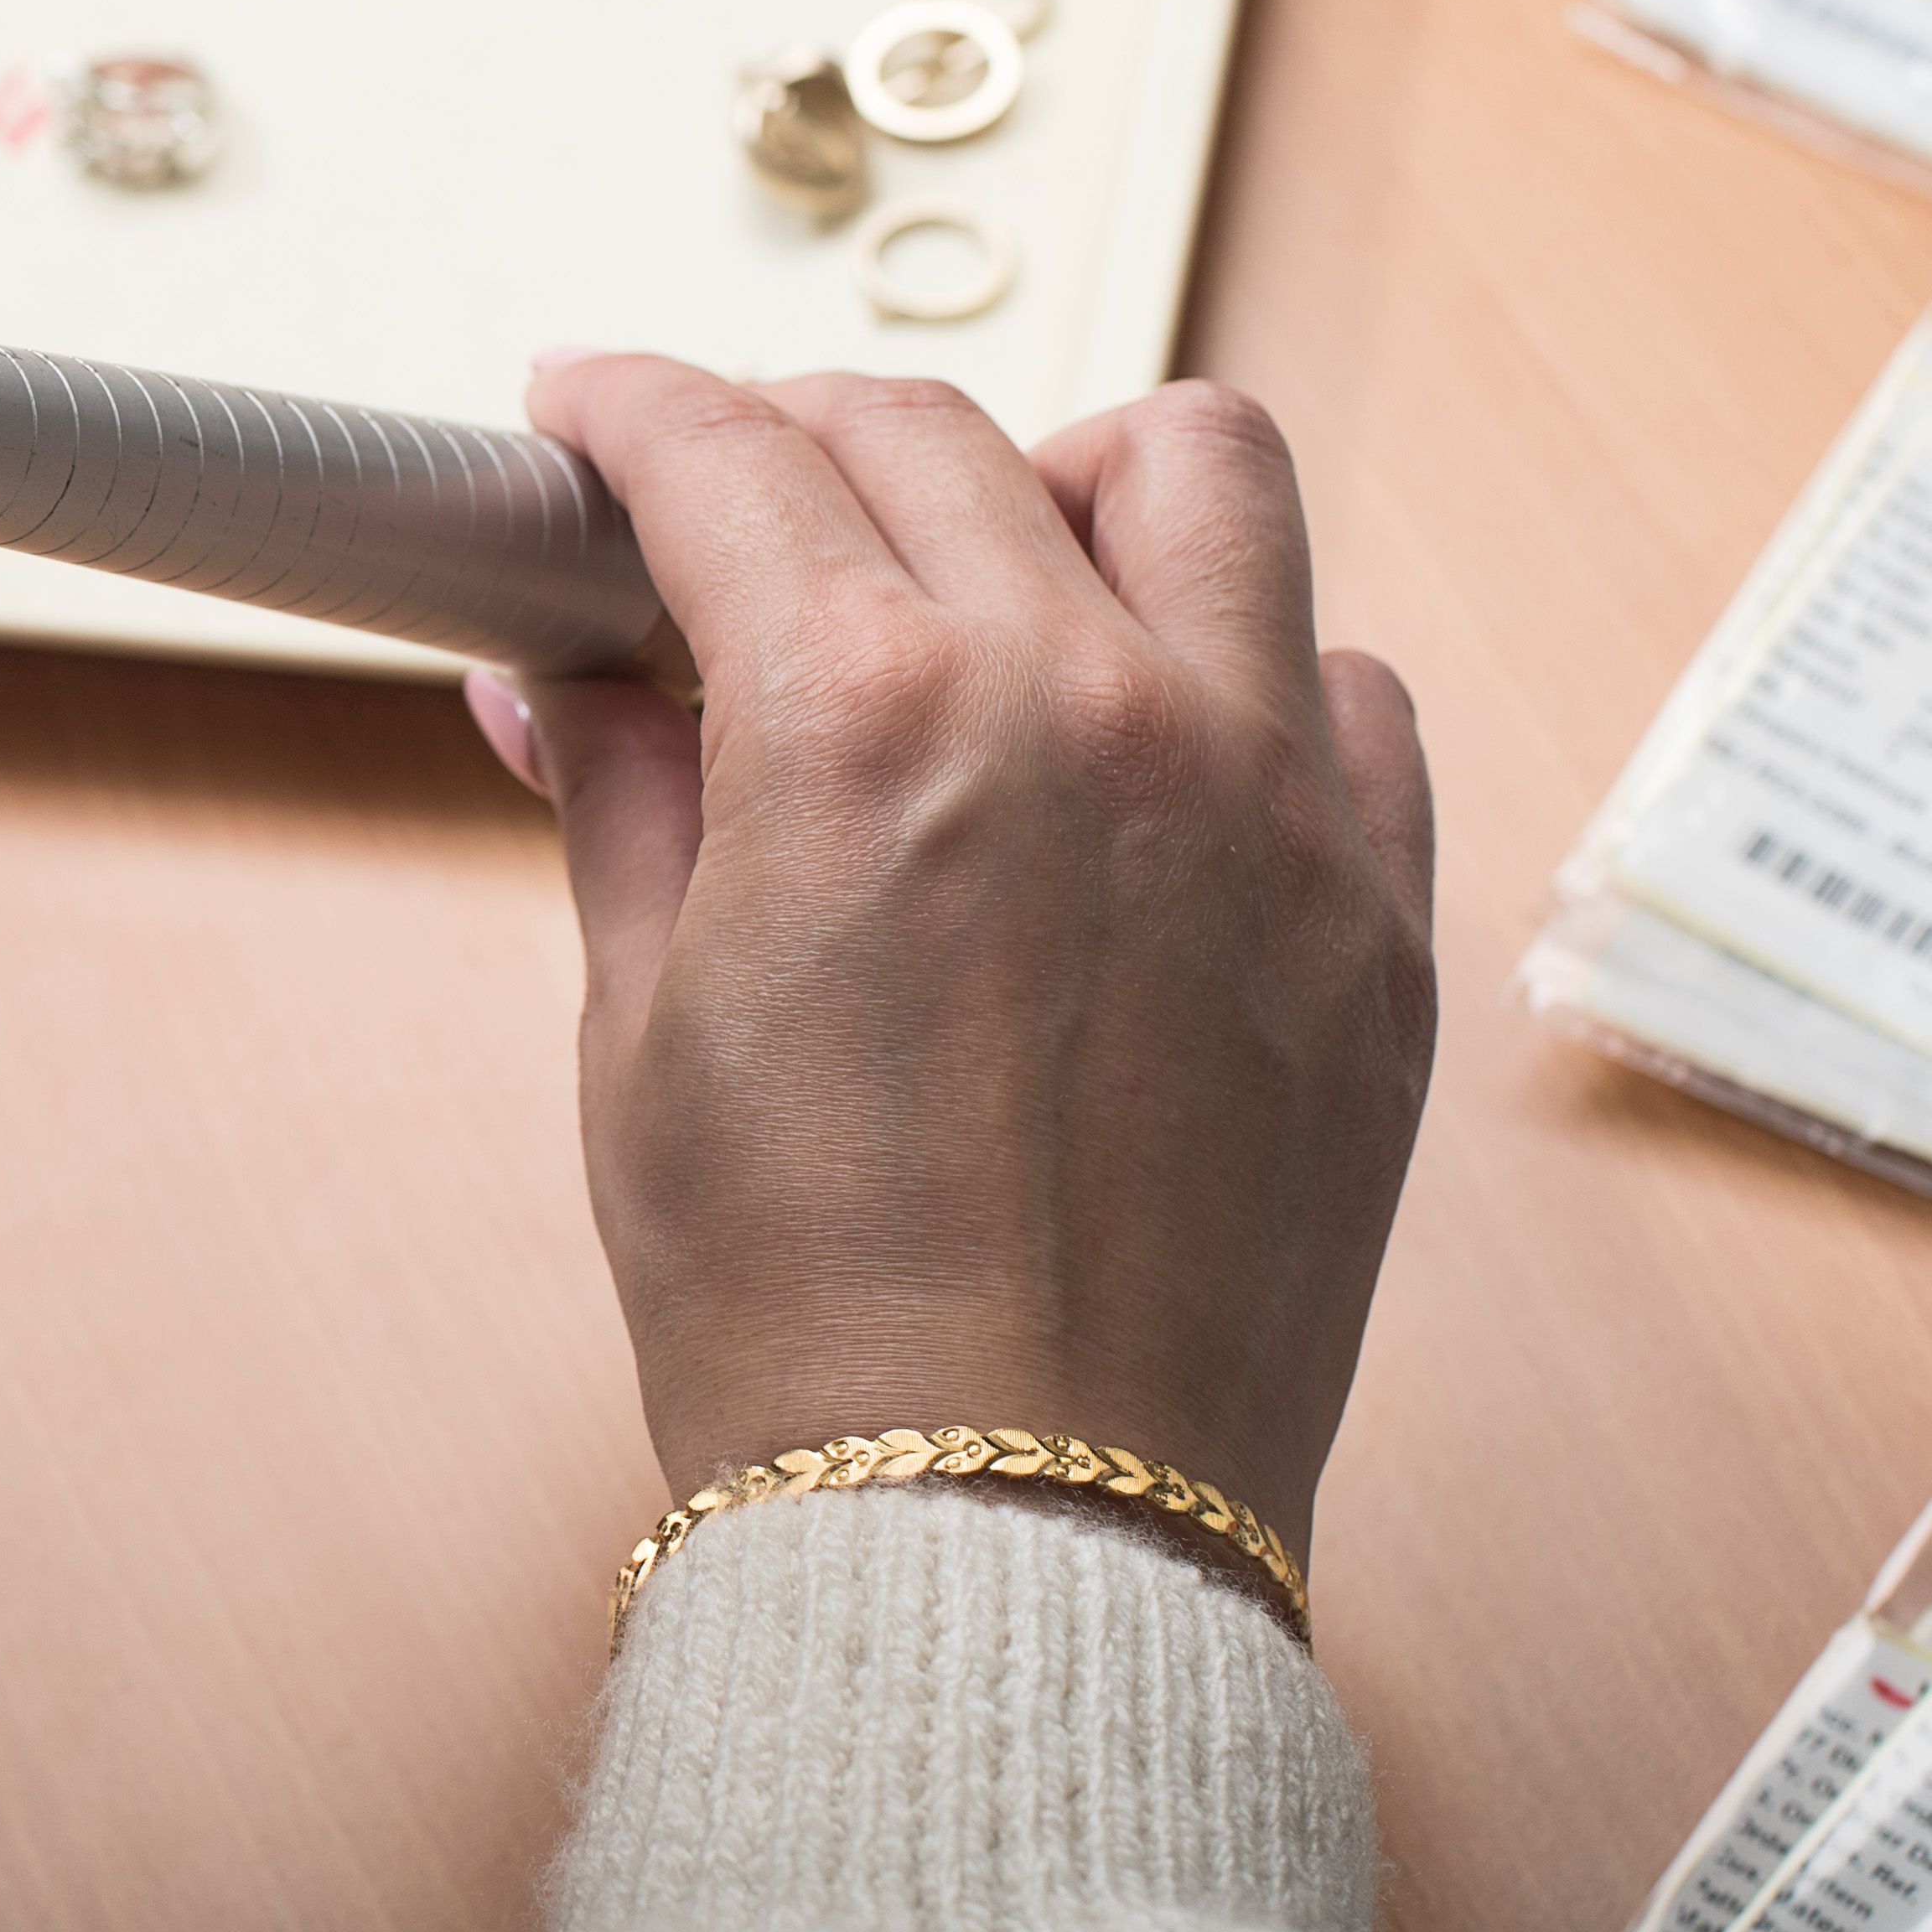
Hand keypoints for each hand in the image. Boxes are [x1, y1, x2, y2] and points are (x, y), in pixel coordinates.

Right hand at [467, 364, 1433, 1565]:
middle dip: (798, 428)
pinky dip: (1242, 655)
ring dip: (1061, 471)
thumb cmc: (807, 1307)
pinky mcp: (1374, 906)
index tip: (591, 412)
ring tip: (986, 555)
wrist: (1003, 1521)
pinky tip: (1146, 737)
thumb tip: (557, 683)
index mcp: (863, 719)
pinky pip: (1344, 677)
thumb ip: (618, 798)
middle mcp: (1087, 703)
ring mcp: (1263, 792)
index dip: (630, 410)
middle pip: (934, 429)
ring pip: (1195, 467)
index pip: (728, 456)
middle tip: (735, 495)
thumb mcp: (643, 1022)